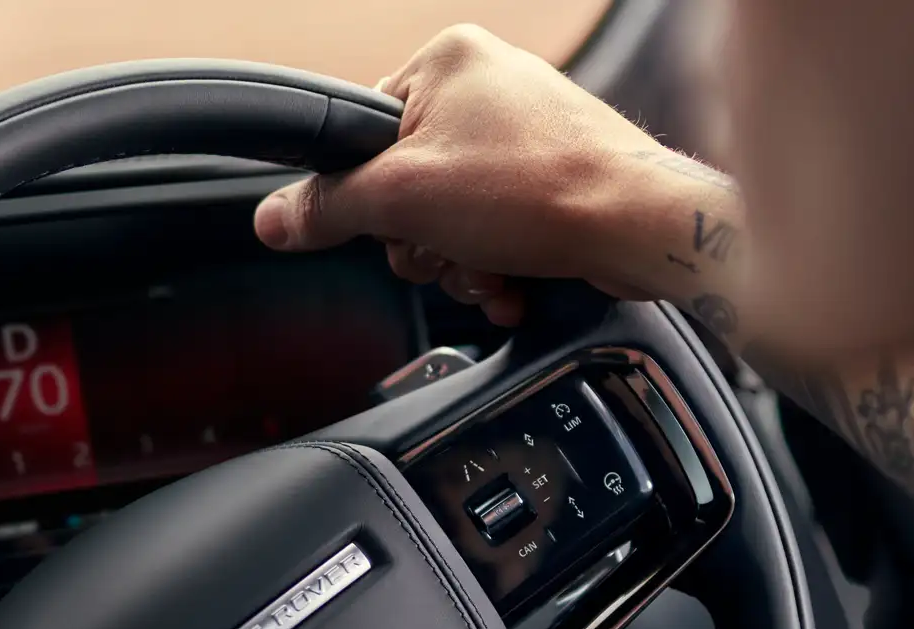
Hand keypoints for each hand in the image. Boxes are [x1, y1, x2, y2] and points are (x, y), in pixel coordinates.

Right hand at [254, 24, 739, 324]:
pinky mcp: (554, 177)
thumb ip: (328, 208)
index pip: (362, 134)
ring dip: (459, 261)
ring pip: (449, 217)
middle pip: (404, 185)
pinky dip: (495, 264)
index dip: (368, 195)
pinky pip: (494, 228)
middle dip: (423, 240)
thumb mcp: (404, 200)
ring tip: (490, 268)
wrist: (638, 227)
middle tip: (448, 248)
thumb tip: (274, 218)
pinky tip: (512, 281)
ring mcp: (525, 132)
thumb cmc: (540, 190)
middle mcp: (487, 86)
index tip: (392, 222)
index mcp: (446, 61)